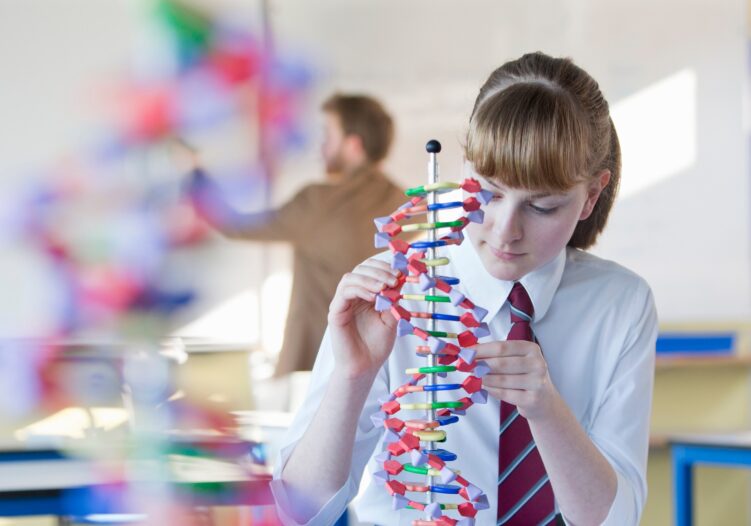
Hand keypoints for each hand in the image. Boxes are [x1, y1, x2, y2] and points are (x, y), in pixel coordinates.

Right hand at [328, 259, 399, 378]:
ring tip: (385, 287)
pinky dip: (360, 290)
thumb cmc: (377, 345)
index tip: (400, 274)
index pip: (370, 270)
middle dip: (379, 271)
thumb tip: (401, 278)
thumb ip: (393, 299)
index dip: (385, 268)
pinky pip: (344, 293)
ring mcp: (342, 303)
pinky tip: (374, 297)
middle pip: (360, 269)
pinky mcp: (335, 313)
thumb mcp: (392, 317)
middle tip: (394, 279)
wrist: (365, 367)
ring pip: (350, 278)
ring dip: (370, 278)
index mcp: (365, 294)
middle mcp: (352, 296)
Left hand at [474, 340, 557, 420]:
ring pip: (501, 380)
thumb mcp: (518, 360)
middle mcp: (537, 364)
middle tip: (466, 366)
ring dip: (484, 379)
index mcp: (531, 349)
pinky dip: (491, 390)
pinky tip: (485, 387)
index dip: (481, 350)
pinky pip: (504, 393)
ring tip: (474, 378)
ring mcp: (536, 382)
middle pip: (500, 363)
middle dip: (479, 365)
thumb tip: (471, 353)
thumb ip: (498, 355)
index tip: (466, 352)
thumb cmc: (526, 376)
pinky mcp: (532, 399)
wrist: (544, 401)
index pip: (501, 347)